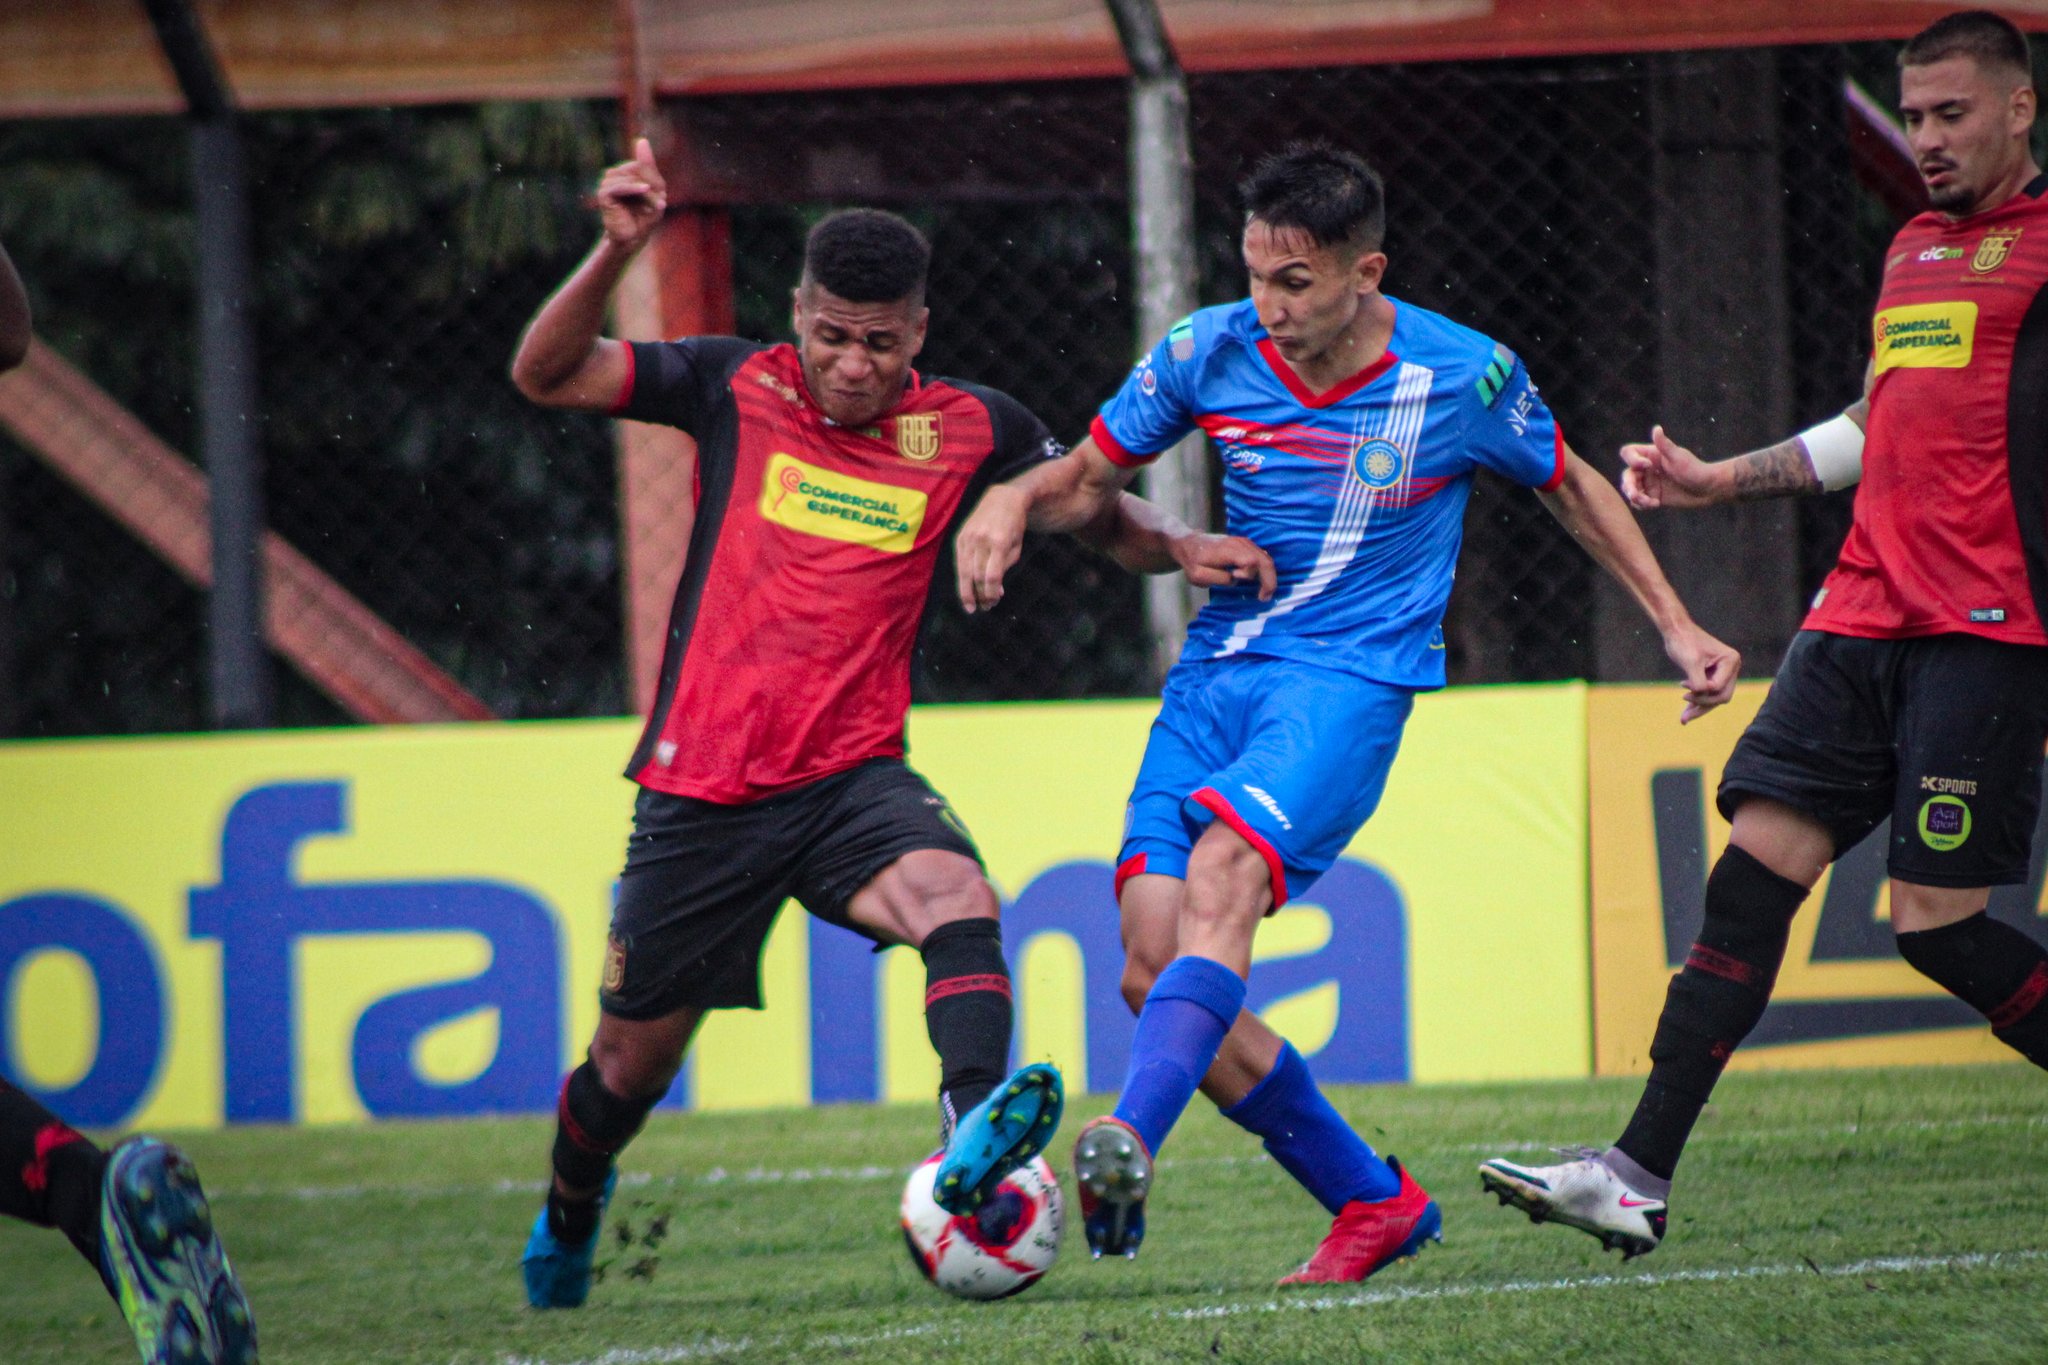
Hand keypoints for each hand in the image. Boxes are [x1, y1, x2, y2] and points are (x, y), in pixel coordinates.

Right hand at [593, 137, 667, 250]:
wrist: (633, 239)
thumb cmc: (644, 216)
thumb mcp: (653, 189)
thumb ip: (647, 165)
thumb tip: (641, 140)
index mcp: (625, 172)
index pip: (642, 164)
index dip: (654, 178)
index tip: (662, 196)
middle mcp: (613, 175)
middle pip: (637, 169)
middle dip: (652, 186)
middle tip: (661, 204)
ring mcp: (607, 183)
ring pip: (631, 178)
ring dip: (647, 193)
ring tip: (655, 207)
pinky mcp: (603, 194)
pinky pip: (620, 186)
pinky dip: (634, 188)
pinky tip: (644, 190)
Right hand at [955, 484, 1029, 612]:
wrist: (1002, 499)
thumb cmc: (1013, 526)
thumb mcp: (1016, 546)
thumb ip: (1005, 568)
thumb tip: (996, 592)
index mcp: (999, 542)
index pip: (992, 576)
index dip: (991, 593)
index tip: (994, 602)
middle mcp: (981, 539)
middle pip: (977, 576)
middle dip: (980, 595)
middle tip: (985, 608)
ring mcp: (968, 537)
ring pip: (964, 571)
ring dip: (967, 592)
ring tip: (972, 606)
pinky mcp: (960, 537)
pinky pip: (959, 562)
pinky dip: (962, 578)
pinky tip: (966, 588)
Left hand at [1171, 532, 1275, 599]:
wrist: (1189, 543)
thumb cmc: (1192, 561)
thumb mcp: (1198, 575)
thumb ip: (1217, 578)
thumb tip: (1234, 579)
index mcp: (1228, 550)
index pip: (1251, 560)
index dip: (1249, 573)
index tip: (1236, 578)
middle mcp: (1240, 544)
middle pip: (1264, 560)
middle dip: (1269, 580)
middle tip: (1264, 598)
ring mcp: (1245, 543)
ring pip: (1266, 558)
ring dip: (1269, 577)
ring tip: (1264, 594)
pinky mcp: (1246, 545)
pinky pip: (1262, 557)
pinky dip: (1265, 571)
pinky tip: (1262, 583)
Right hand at [1620, 426, 1723, 509]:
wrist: (1708, 489)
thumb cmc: (1695, 470)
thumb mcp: (1678, 457)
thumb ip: (1664, 445)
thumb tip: (1656, 428)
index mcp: (1651, 455)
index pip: (1628, 453)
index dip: (1632, 460)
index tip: (1648, 467)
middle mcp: (1647, 469)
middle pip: (1626, 475)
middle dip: (1629, 486)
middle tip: (1636, 495)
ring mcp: (1650, 483)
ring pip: (1630, 490)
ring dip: (1635, 497)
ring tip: (1650, 502)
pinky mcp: (1653, 496)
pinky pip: (1639, 501)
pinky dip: (1642, 504)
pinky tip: (1656, 504)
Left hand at [1662, 620, 1739, 723]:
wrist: (1675, 630)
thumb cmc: (1683, 642)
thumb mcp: (1690, 663)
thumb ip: (1698, 682)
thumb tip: (1702, 697)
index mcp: (1731, 660)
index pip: (1719, 688)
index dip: (1702, 693)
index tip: (1683, 687)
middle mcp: (1732, 666)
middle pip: (1721, 696)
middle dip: (1703, 705)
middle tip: (1684, 717)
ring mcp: (1724, 671)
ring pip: (1715, 697)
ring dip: (1700, 707)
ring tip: (1684, 719)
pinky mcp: (1714, 674)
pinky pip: (1709, 692)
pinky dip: (1698, 700)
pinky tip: (1686, 710)